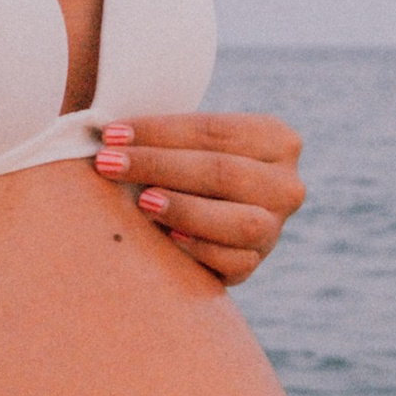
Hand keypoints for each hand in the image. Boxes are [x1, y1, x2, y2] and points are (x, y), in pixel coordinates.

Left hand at [92, 108, 303, 283]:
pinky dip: (199, 250)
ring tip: (142, 201)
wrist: (200, 210)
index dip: (160, 131)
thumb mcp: (186, 141)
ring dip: (185, 210)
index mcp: (277, 139)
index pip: (215, 131)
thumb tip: (111, 134)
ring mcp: (275, 228)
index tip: (111, 134)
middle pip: (224, 172)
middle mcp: (287, 184)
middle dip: (160, 165)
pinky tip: (168, 238)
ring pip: (240, 222)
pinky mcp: (255, 264)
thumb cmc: (183, 164)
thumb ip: (162, 135)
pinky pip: (234, 262)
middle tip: (108, 163)